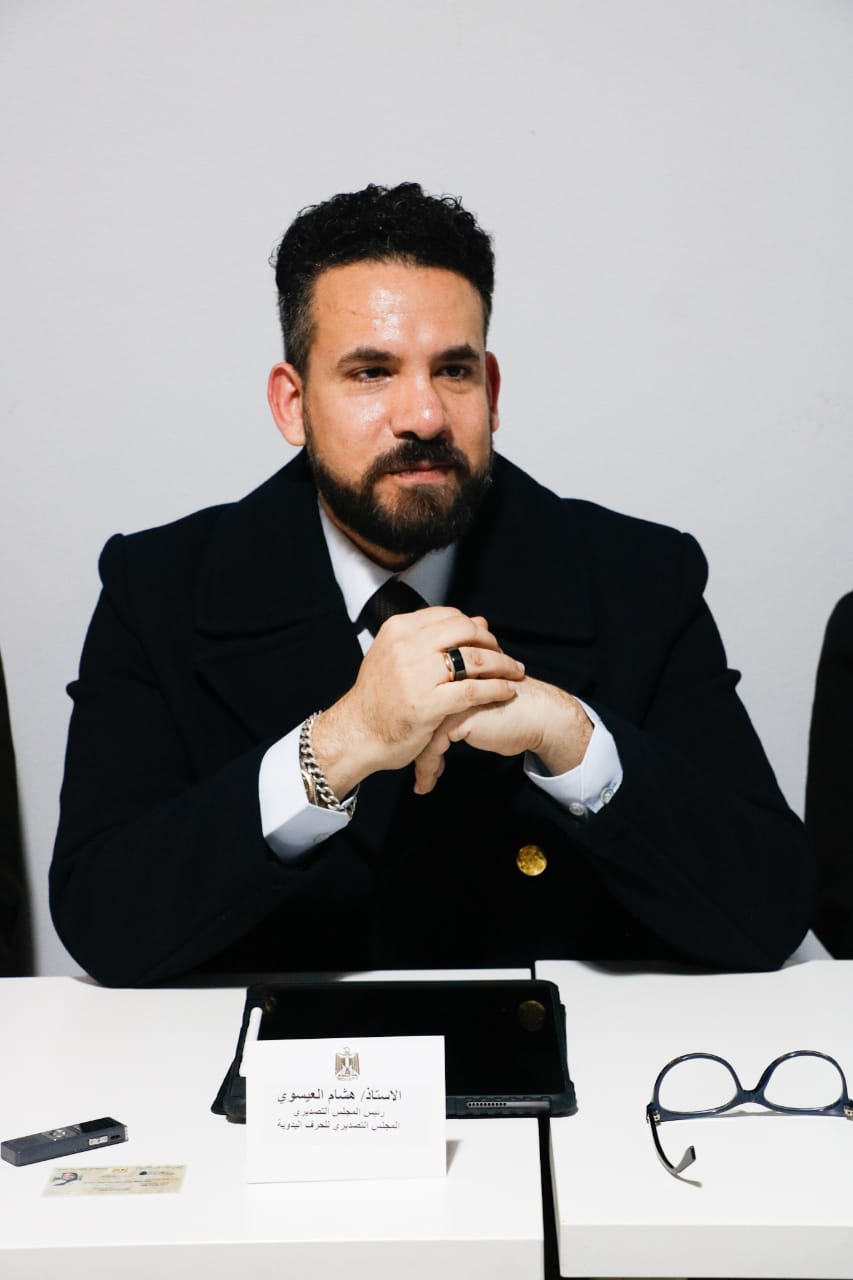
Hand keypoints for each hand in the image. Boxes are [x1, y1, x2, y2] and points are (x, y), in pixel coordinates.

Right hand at [310, 608, 525, 796]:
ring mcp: (417, 675)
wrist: (357, 734)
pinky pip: (472, 690)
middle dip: (491, 642)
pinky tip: (507, 692)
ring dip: (501, 664)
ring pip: (473, 658)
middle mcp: (406, 646)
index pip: (449, 616)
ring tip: (515, 672)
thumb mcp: (396, 656)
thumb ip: (432, 638)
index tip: (487, 641)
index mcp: (398, 630)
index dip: (474, 627)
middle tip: (504, 656)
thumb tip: (478, 620)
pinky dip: (495, 689)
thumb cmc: (378, 699)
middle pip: (465, 630)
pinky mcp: (428, 703)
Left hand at [412, 675, 592, 794]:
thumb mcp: (477, 702)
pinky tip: (429, 782)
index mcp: (449, 673)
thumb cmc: (513, 711)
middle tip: (408, 767)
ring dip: (419, 761)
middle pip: (413, 715)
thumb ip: (455, 706)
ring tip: (423, 781)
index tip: (408, 751)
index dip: (410, 727)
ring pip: (420, 732)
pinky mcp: (459, 716)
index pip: (415, 700)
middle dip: (409, 746)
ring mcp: (450, 696)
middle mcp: (446, 681)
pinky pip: (432, 746)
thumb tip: (436, 731)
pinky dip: (428, 768)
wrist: (541, 715)